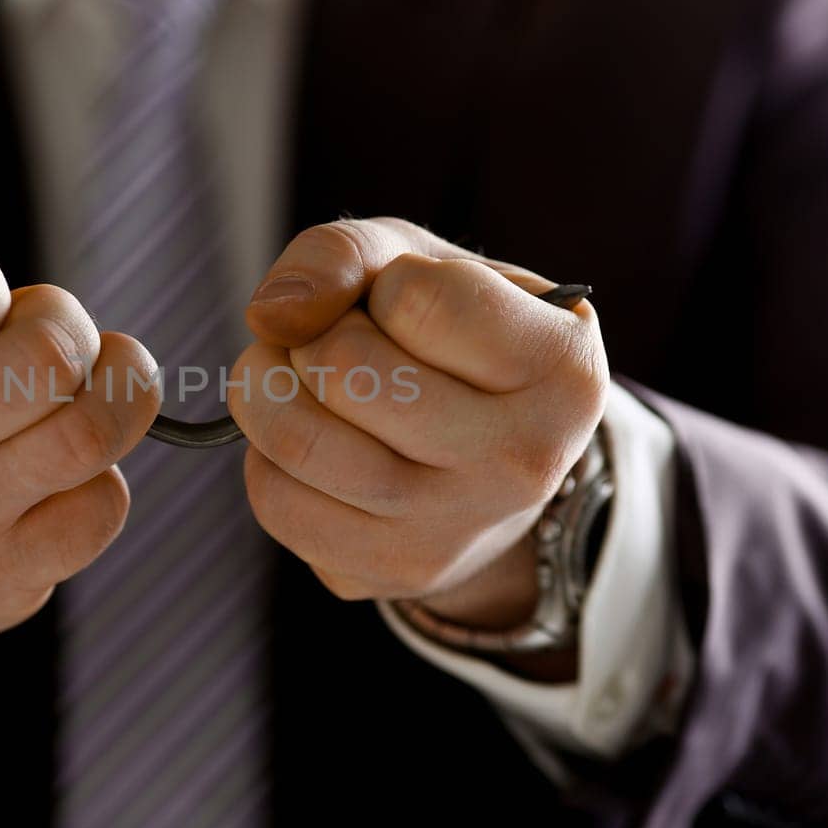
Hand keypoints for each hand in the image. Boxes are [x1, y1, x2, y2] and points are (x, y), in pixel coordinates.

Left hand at [228, 217, 607, 649]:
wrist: (489, 455)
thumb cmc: (452, 340)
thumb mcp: (420, 263)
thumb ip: (341, 254)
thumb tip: (271, 316)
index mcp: (562, 369)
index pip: (418, 300)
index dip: (389, 284)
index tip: (409, 302)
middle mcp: (524, 462)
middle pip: (345, 371)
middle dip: (311, 337)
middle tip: (327, 339)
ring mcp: (459, 531)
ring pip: (301, 445)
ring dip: (266, 392)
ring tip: (291, 379)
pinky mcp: (395, 573)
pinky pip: (278, 504)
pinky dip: (265, 457)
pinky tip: (308, 442)